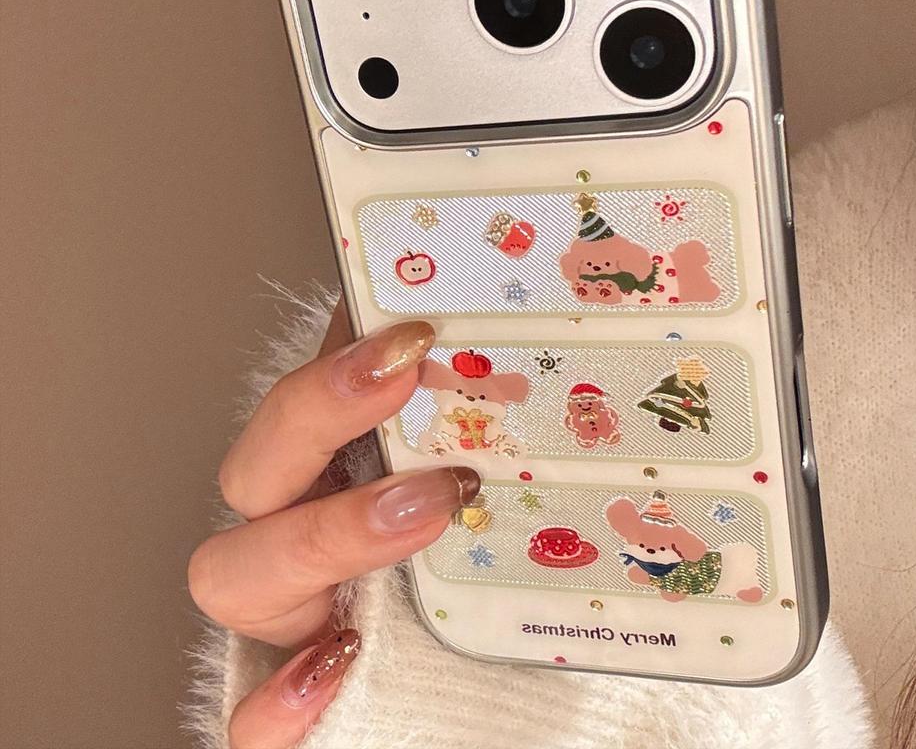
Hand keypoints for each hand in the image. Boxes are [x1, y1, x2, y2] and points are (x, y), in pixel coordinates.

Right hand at [188, 307, 478, 748]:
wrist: (488, 686)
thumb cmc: (487, 570)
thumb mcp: (494, 485)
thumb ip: (493, 421)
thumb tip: (559, 333)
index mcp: (335, 472)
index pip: (306, 396)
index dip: (335, 357)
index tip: (410, 329)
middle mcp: (299, 532)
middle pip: (254, 465)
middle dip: (317, 413)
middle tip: (403, 379)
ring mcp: (290, 616)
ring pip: (233, 573)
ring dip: (320, 534)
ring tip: (424, 511)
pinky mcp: (294, 702)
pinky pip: (250, 715)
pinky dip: (277, 697)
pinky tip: (339, 664)